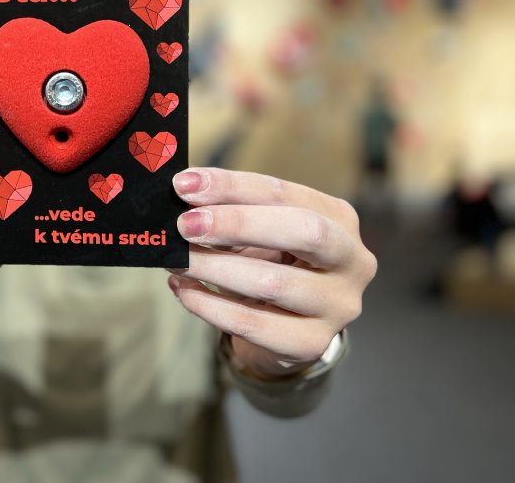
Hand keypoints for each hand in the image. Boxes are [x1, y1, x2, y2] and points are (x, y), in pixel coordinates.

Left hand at [168, 168, 376, 378]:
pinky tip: (184, 289)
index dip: (232, 186)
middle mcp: (352, 260)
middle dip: (237, 224)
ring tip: (176, 260)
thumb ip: (229, 210)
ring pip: (273, 283)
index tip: (185, 185)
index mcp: (338, 218)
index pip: (284, 193)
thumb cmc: (273, 263)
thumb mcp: (258, 230)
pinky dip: (210, 306)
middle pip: (303, 232)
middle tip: (185, 225)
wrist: (288, 324)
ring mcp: (338, 306)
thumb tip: (184, 195)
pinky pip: (253, 324)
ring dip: (214, 267)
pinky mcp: (312, 343)